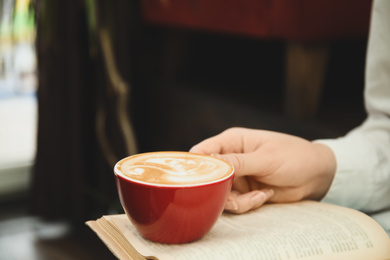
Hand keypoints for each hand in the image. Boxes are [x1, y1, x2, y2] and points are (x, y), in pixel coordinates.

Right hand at [190, 127, 335, 213]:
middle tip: (231, 196)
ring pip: (220, 194)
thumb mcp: (265, 158)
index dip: (196, 166)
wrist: (316, 175)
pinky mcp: (245, 191)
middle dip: (218, 190)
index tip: (198, 180)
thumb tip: (209, 164)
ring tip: (257, 196)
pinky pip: (235, 203)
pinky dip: (247, 203)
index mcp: (232, 141)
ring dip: (237, 200)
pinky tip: (264, 195)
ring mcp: (237, 176)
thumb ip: (237, 162)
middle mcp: (231, 158)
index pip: (202, 151)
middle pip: (208, 177)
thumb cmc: (293, 156)